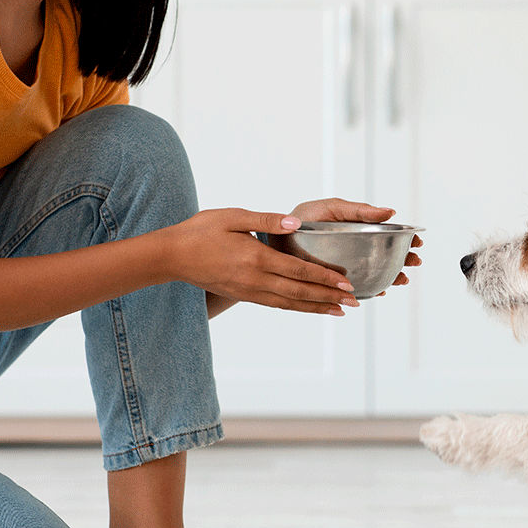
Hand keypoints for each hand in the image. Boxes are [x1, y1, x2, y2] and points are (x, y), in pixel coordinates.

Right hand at [167, 208, 358, 314]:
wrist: (173, 256)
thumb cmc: (201, 231)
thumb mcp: (233, 216)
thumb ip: (267, 220)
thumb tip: (296, 223)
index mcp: (256, 258)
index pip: (298, 271)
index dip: (324, 277)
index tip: (346, 282)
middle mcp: (255, 280)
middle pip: (300, 293)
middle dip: (329, 297)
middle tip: (354, 301)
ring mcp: (249, 292)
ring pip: (290, 304)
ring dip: (317, 308)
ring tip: (340, 311)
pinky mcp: (244, 296)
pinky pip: (277, 305)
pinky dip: (297, 309)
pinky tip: (310, 309)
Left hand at [289, 198, 422, 294]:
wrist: (277, 238)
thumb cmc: (304, 218)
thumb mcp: (332, 209)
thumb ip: (359, 211)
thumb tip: (390, 212)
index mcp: (357, 229)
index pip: (387, 234)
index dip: (404, 238)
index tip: (417, 242)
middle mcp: (355, 249)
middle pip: (387, 256)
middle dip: (403, 260)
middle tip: (414, 262)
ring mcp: (347, 266)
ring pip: (376, 273)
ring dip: (392, 277)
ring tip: (401, 280)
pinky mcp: (336, 282)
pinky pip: (357, 288)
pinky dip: (371, 290)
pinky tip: (379, 290)